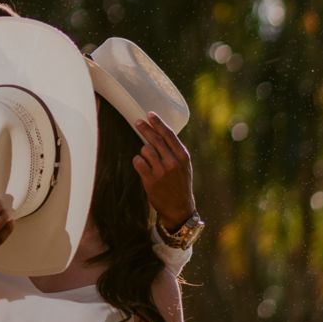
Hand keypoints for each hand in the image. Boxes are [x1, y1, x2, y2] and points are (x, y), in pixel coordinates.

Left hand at [132, 111, 195, 230]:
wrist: (179, 208)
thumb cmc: (181, 183)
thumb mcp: (184, 166)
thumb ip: (175, 150)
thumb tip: (160, 131)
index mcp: (183, 156)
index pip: (168, 134)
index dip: (158, 123)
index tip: (150, 114)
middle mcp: (173, 162)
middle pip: (154, 139)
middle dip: (144, 128)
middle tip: (138, 122)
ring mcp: (161, 171)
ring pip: (145, 149)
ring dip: (144, 151)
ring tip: (149, 159)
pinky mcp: (150, 180)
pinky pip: (138, 161)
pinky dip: (138, 161)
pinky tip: (143, 166)